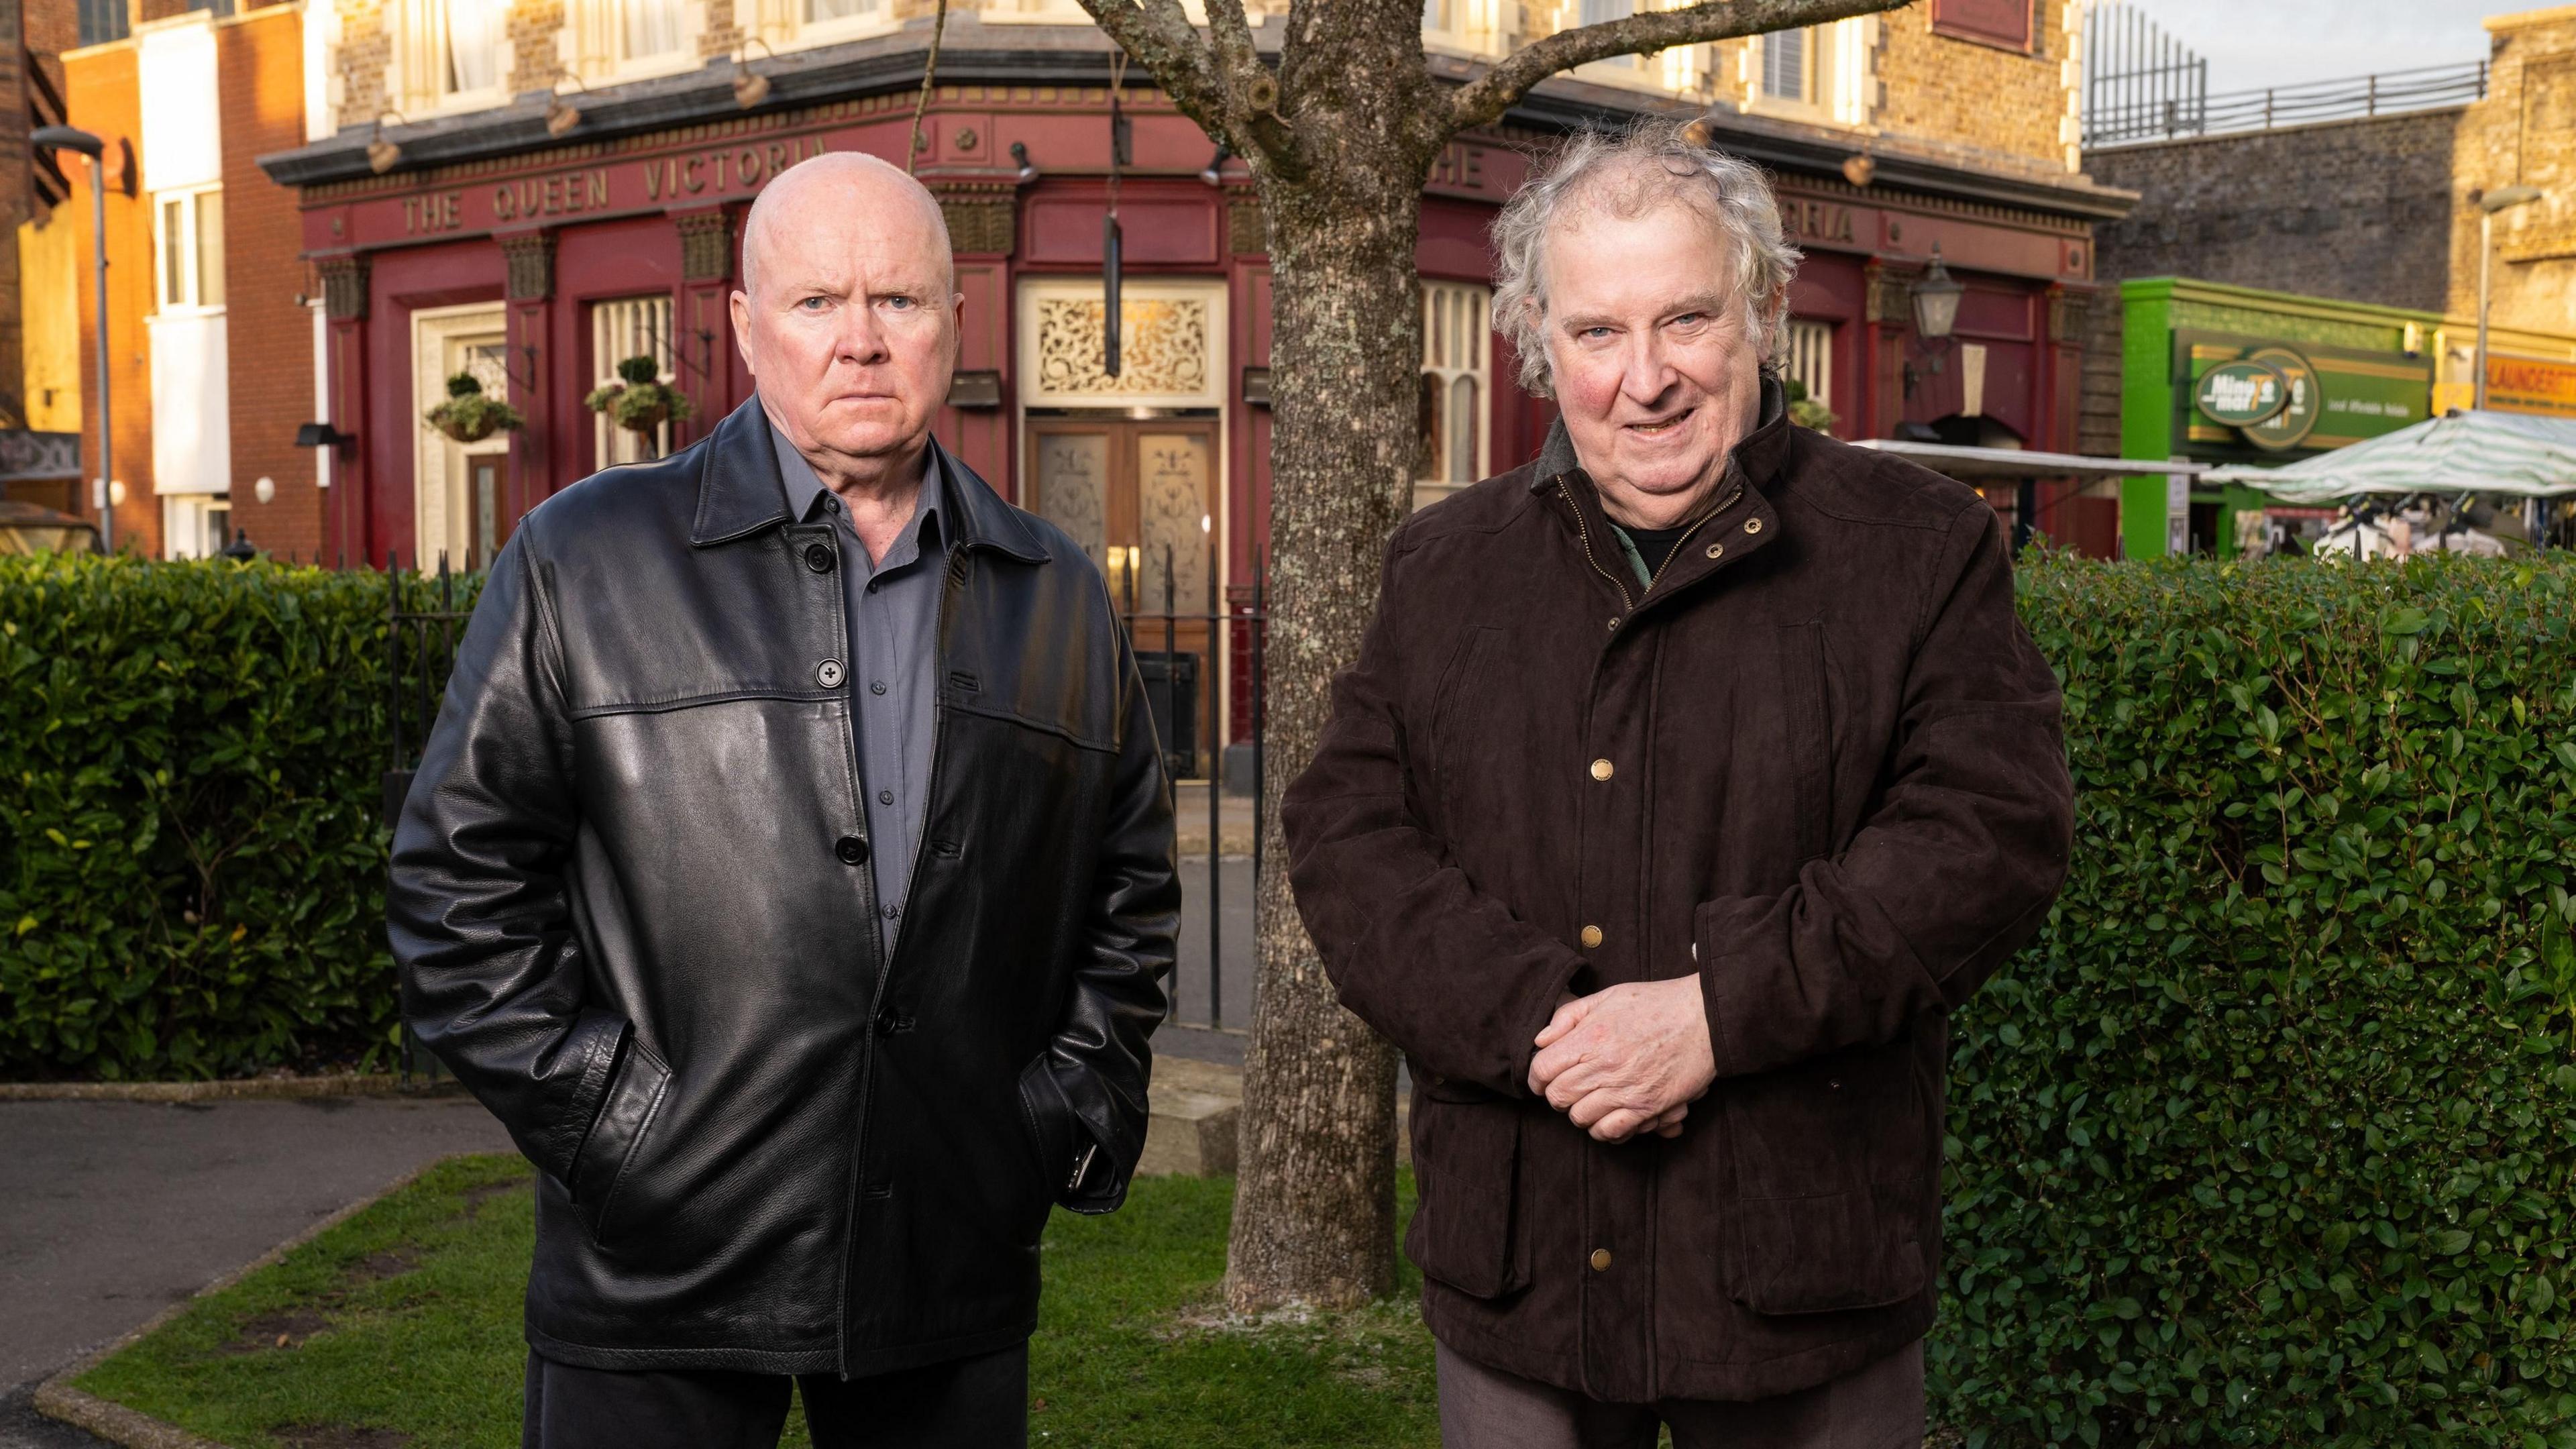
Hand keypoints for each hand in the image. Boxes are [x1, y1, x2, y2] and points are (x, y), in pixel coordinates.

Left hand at [1528, 978, 1716, 1142]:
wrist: (1703, 1017)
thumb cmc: (1656, 1003)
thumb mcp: (1607, 996)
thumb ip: (1569, 1016)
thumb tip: (1541, 1040)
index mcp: (1590, 1037)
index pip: (1543, 1069)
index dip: (1536, 1077)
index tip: (1542, 1079)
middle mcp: (1603, 1066)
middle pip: (1558, 1096)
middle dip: (1557, 1095)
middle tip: (1567, 1090)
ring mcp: (1625, 1089)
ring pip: (1581, 1117)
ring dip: (1580, 1112)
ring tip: (1589, 1102)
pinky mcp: (1647, 1107)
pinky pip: (1611, 1132)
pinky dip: (1604, 1129)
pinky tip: (1608, 1117)